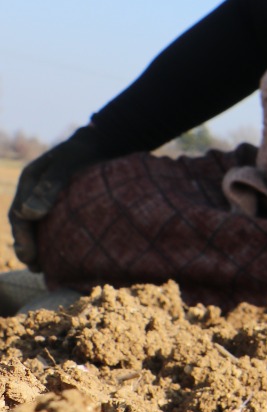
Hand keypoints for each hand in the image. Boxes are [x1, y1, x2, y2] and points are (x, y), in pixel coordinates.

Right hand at [8, 127, 106, 266]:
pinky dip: (55, 240)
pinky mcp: (63, 203)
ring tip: (45, 269)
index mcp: (29, 181)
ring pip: (38, 226)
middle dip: (27, 247)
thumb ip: (50, 186)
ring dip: (39, 247)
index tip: (29, 256)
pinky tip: (65, 256)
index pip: (19, 214)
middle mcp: (34, 191)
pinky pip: (54, 224)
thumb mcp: (68, 164)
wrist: (103, 142)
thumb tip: (29, 213)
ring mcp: (48, 197)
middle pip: (25, 224)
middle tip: (35, 268)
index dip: (22, 237)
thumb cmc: (84, 152)